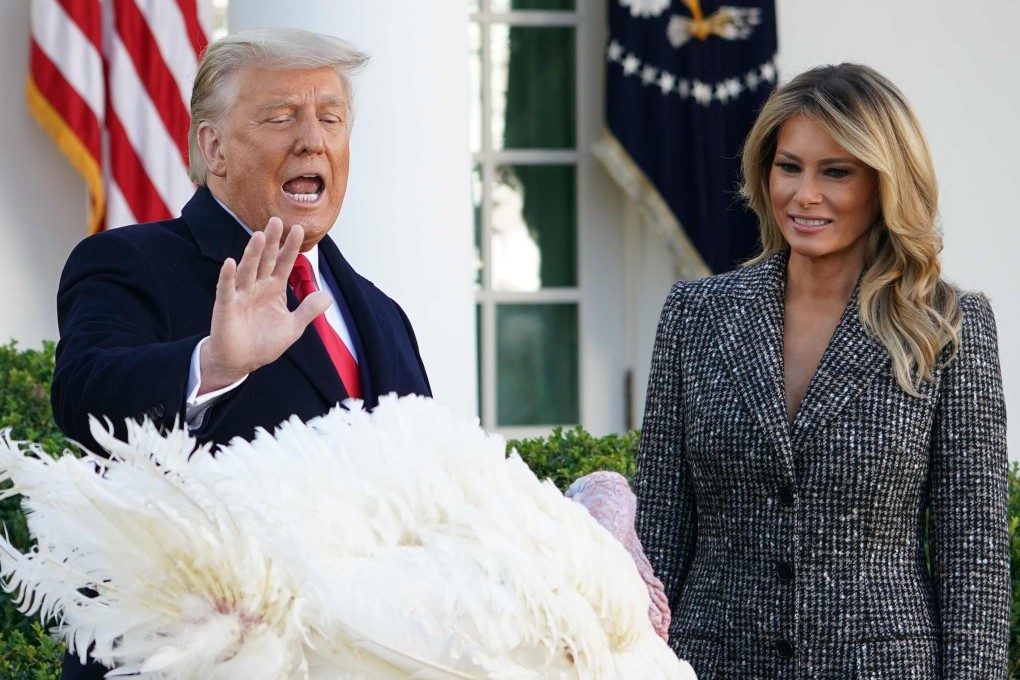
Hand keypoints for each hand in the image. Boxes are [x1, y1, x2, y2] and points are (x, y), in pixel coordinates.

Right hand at [198, 217, 330, 394]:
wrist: (241, 361)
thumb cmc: (264, 342)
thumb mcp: (293, 327)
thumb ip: (309, 310)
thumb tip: (328, 296)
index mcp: (274, 289)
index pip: (284, 263)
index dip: (290, 248)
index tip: (299, 229)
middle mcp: (258, 287)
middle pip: (266, 260)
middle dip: (271, 241)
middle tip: (277, 220)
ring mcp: (241, 294)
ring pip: (248, 269)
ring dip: (252, 253)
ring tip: (258, 235)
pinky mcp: (226, 306)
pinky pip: (227, 289)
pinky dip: (228, 277)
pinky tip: (230, 263)